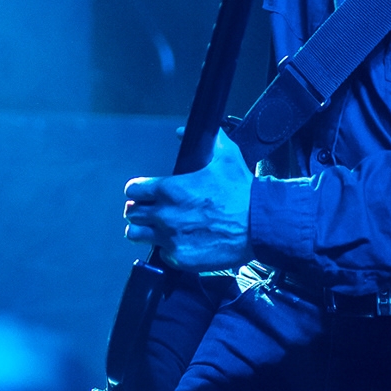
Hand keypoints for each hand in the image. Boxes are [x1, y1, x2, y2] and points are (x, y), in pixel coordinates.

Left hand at [123, 132, 253, 269]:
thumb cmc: (242, 192)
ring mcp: (170, 238)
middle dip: (139, 210)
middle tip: (150, 211)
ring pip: (136, 235)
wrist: (259, 225)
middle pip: (132, 213)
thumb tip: (183, 133)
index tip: (144, 193)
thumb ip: (205, 140)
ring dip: (143, 231)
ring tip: (153, 229)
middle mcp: (164, 214)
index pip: (133, 190)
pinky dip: (166, 249)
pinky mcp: (180, 257)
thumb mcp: (225, 155)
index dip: (138, 190)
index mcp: (170, 189)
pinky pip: (161, 254)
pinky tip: (177, 242)